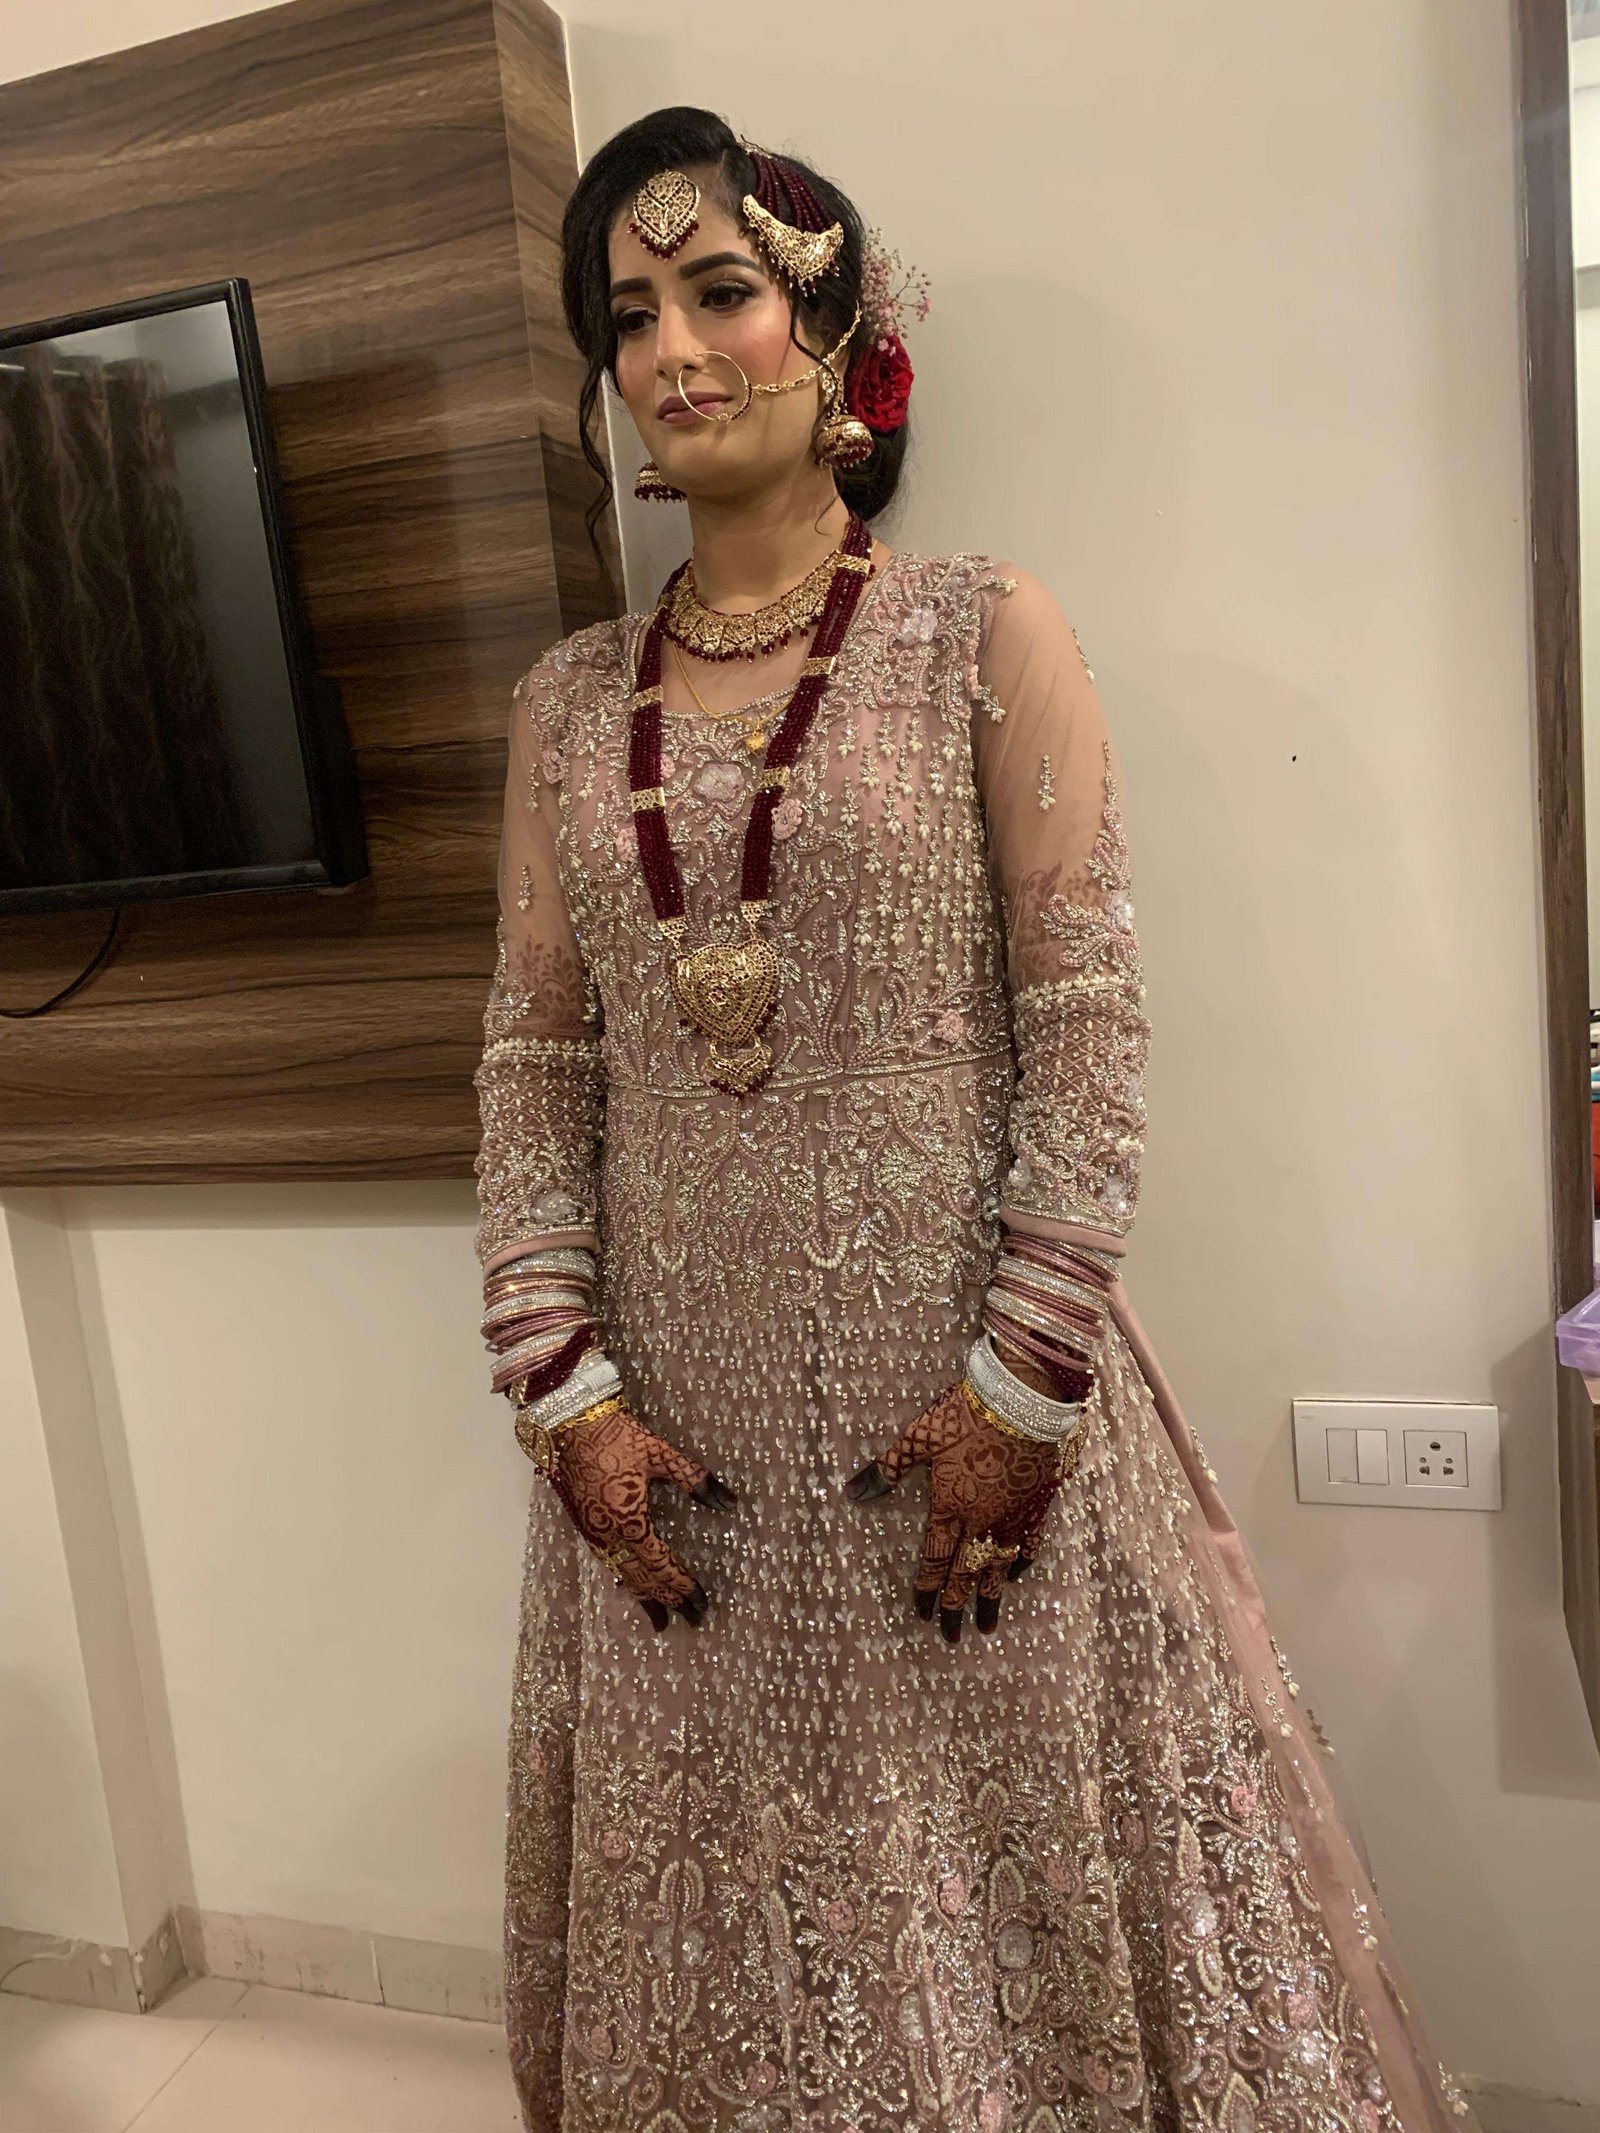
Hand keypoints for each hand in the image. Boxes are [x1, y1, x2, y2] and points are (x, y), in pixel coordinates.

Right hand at [518, 1393, 737, 1631]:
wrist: (567, 1422)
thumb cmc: (617, 1435)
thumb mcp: (660, 1454)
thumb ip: (695, 1479)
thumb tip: (729, 1501)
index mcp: (630, 1521)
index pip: (662, 1565)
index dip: (683, 1586)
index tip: (702, 1603)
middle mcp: (609, 1535)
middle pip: (643, 1578)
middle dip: (668, 1600)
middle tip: (692, 1619)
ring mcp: (593, 1533)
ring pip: (622, 1574)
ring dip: (644, 1596)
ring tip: (661, 1619)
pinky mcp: (584, 1526)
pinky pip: (608, 1563)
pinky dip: (624, 1579)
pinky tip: (631, 1584)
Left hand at [844, 1379, 1074, 1642]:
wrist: (1025, 1398)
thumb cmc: (967, 1413)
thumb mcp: (920, 1437)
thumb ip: (888, 1469)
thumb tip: (853, 1493)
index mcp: (950, 1507)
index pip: (934, 1560)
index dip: (927, 1589)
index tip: (923, 1615)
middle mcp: (982, 1520)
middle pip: (966, 1574)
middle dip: (956, 1607)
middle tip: (953, 1637)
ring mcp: (1013, 1515)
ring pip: (999, 1567)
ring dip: (990, 1598)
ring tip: (987, 1625)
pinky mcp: (1037, 1504)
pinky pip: (1029, 1543)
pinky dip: (1021, 1562)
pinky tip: (1017, 1575)